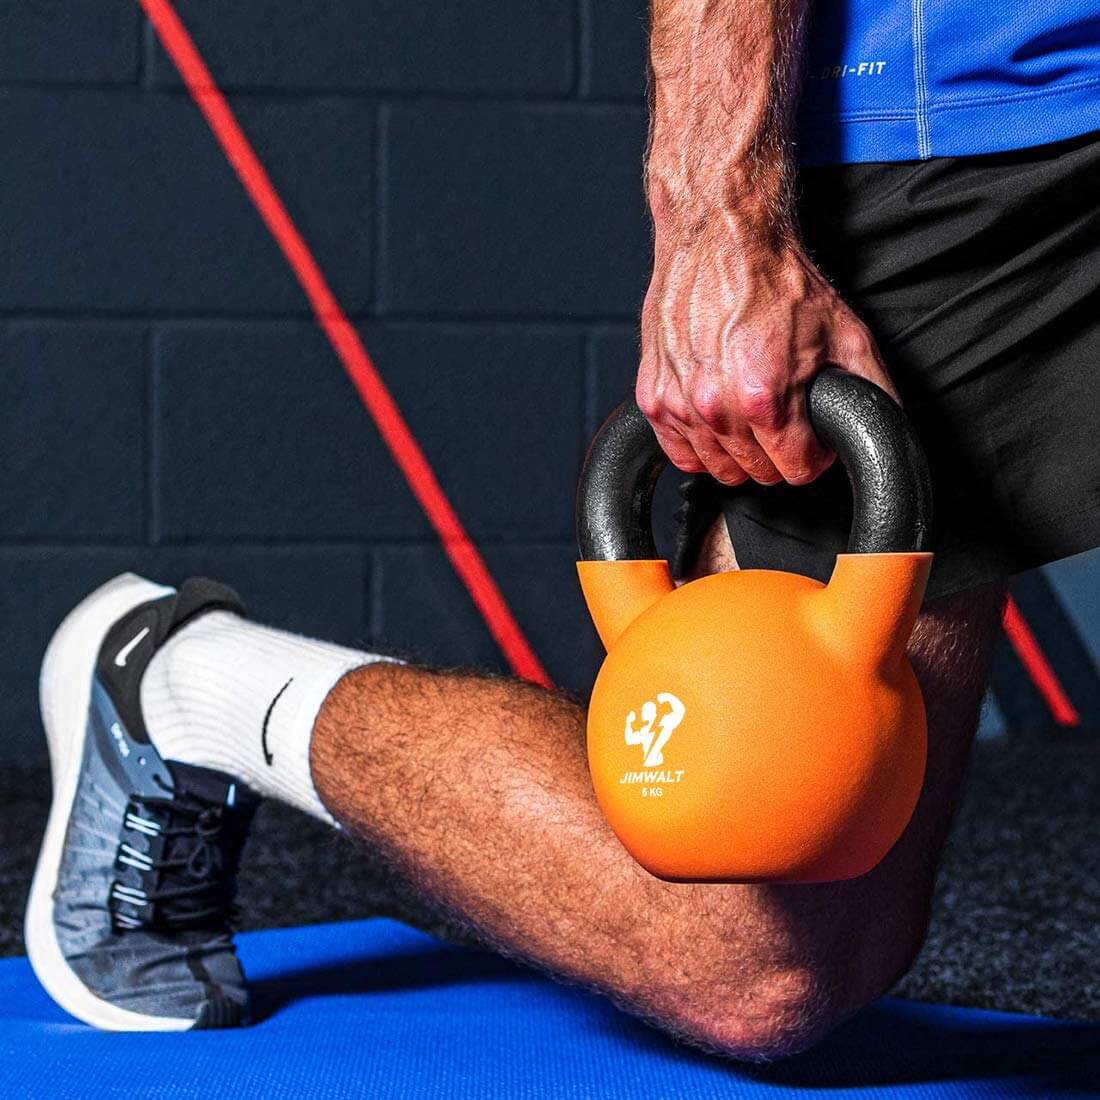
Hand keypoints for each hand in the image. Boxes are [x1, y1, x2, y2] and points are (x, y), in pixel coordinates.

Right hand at [637, 215, 897, 485]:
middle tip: (783, 422)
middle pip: (756, 473)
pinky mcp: (654, 396)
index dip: (813, 456)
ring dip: (738, 452)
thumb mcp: (847, 332)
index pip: (795, 470)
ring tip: (750, 417)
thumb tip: (886, 428)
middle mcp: (717, 406)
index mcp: (765, 397)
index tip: (811, 439)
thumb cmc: (774, 278)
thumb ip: (873, 389)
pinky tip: (717, 419)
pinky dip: (699, 445)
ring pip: (716, 469)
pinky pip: (678, 452)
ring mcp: (680, 403)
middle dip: (777, 454)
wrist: (721, 237)